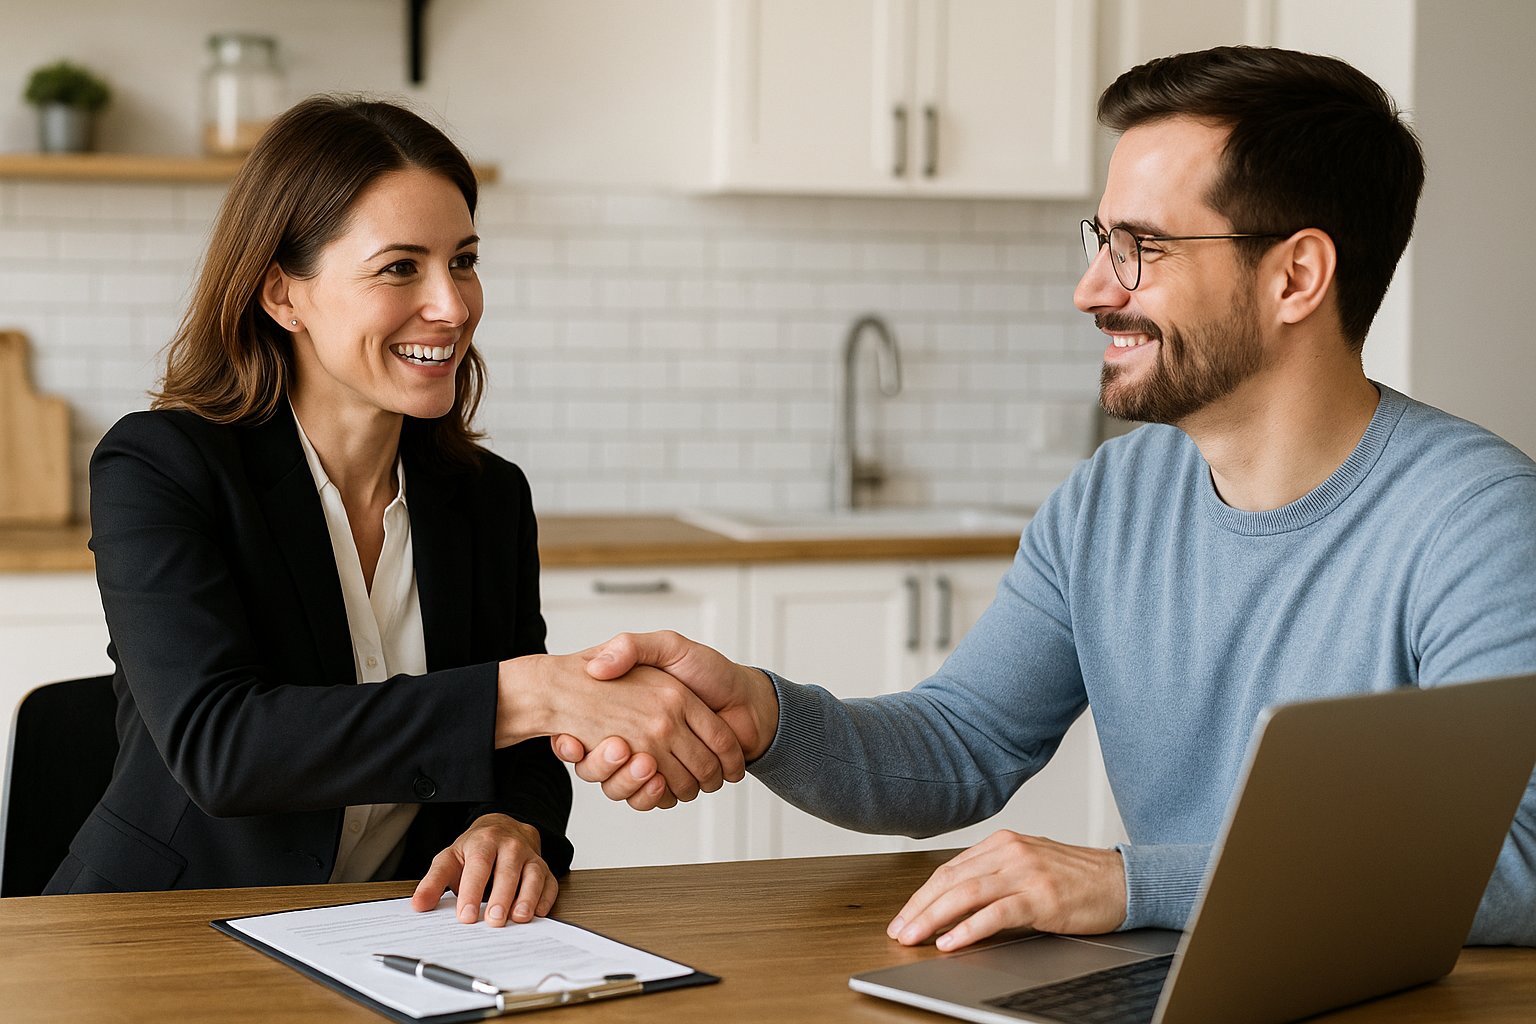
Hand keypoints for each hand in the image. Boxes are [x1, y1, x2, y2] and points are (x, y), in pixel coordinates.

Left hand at [411, 814, 556, 926]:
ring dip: (528, 897)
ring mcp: (530, 856)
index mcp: (484, 842)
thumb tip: (419, 905)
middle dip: (501, 896)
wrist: (503, 828)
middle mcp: (510, 846)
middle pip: (508, 871)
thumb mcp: (449, 859)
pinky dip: (547, 897)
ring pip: (533, 874)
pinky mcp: (544, 867)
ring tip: (519, 918)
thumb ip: (434, 882)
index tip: (465, 916)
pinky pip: (550, 882)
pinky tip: (539, 912)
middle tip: (494, 921)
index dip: (472, 891)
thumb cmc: (474, 850)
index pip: (478, 867)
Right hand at [495, 651, 744, 801]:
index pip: (582, 735)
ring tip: (644, 761)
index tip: (569, 741)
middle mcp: (637, 736)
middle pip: (599, 766)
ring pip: (621, 786)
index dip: (570, 743)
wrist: (750, 701)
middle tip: (617, 747)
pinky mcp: (673, 782)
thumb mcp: (668, 646)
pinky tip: (660, 780)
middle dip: (601, 764)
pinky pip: (650, 799)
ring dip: (629, 781)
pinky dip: (653, 795)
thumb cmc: (711, 671)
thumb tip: (596, 666)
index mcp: (627, 710)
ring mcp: (654, 761)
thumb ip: (633, 647)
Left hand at [888, 831, 1126, 949]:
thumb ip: (994, 874)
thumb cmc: (1076, 877)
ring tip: (915, 937)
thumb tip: (954, 900)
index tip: (904, 915)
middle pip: (950, 880)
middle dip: (919, 908)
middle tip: (899, 930)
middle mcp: (1010, 852)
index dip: (922, 895)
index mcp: (1002, 842)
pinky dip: (968, 929)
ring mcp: (1025, 873)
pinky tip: (951, 941)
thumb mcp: (1029, 865)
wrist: (1123, 881)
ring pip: (966, 894)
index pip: (949, 869)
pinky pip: (995, 914)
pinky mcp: (1041, 897)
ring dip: (934, 919)